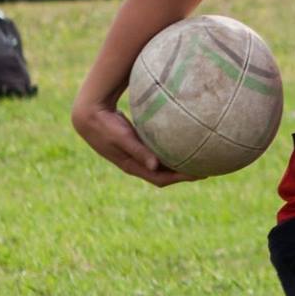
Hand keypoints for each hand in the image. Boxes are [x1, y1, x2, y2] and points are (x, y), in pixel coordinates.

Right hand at [71, 99, 195, 186]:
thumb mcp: (122, 137)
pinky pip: (157, 153)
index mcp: (132, 166)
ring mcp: (135, 155)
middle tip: (206, 168)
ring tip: (198, 158)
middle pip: (164, 174)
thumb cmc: (104, 126)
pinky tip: (182, 144)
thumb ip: (138, 150)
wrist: (88, 116)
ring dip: (178, 164)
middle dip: (184, 174)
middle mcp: (135, 164)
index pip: (161, 178)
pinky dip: (169, 152)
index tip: (200, 174)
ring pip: (161, 165)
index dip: (180, 178)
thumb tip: (155, 166)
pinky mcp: (136, 146)